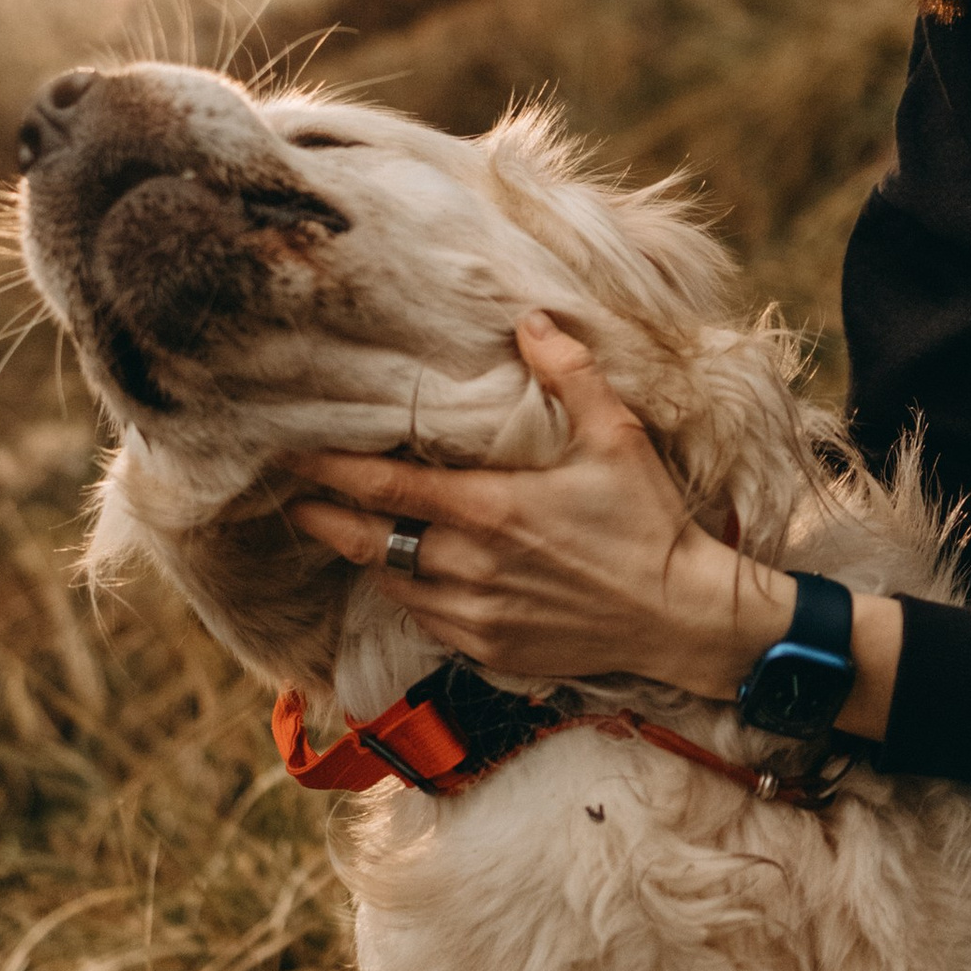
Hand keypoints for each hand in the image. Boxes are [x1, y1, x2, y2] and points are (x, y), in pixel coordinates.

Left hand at [286, 311, 794, 695]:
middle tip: (290, 499)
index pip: (384, 486)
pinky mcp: (489, 651)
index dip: (330, 469)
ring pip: (393, 583)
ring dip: (369, 557)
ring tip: (347, 531)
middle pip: (367, 542)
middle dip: (322, 519)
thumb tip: (529, 319)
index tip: (289, 453)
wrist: (681, 618)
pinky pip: (427, 621)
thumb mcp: (616, 436)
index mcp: (490, 509)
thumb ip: (569, 373)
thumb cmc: (650, 522)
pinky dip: (411, 594)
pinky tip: (410, 575)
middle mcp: (469, 566)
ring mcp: (475, 615)